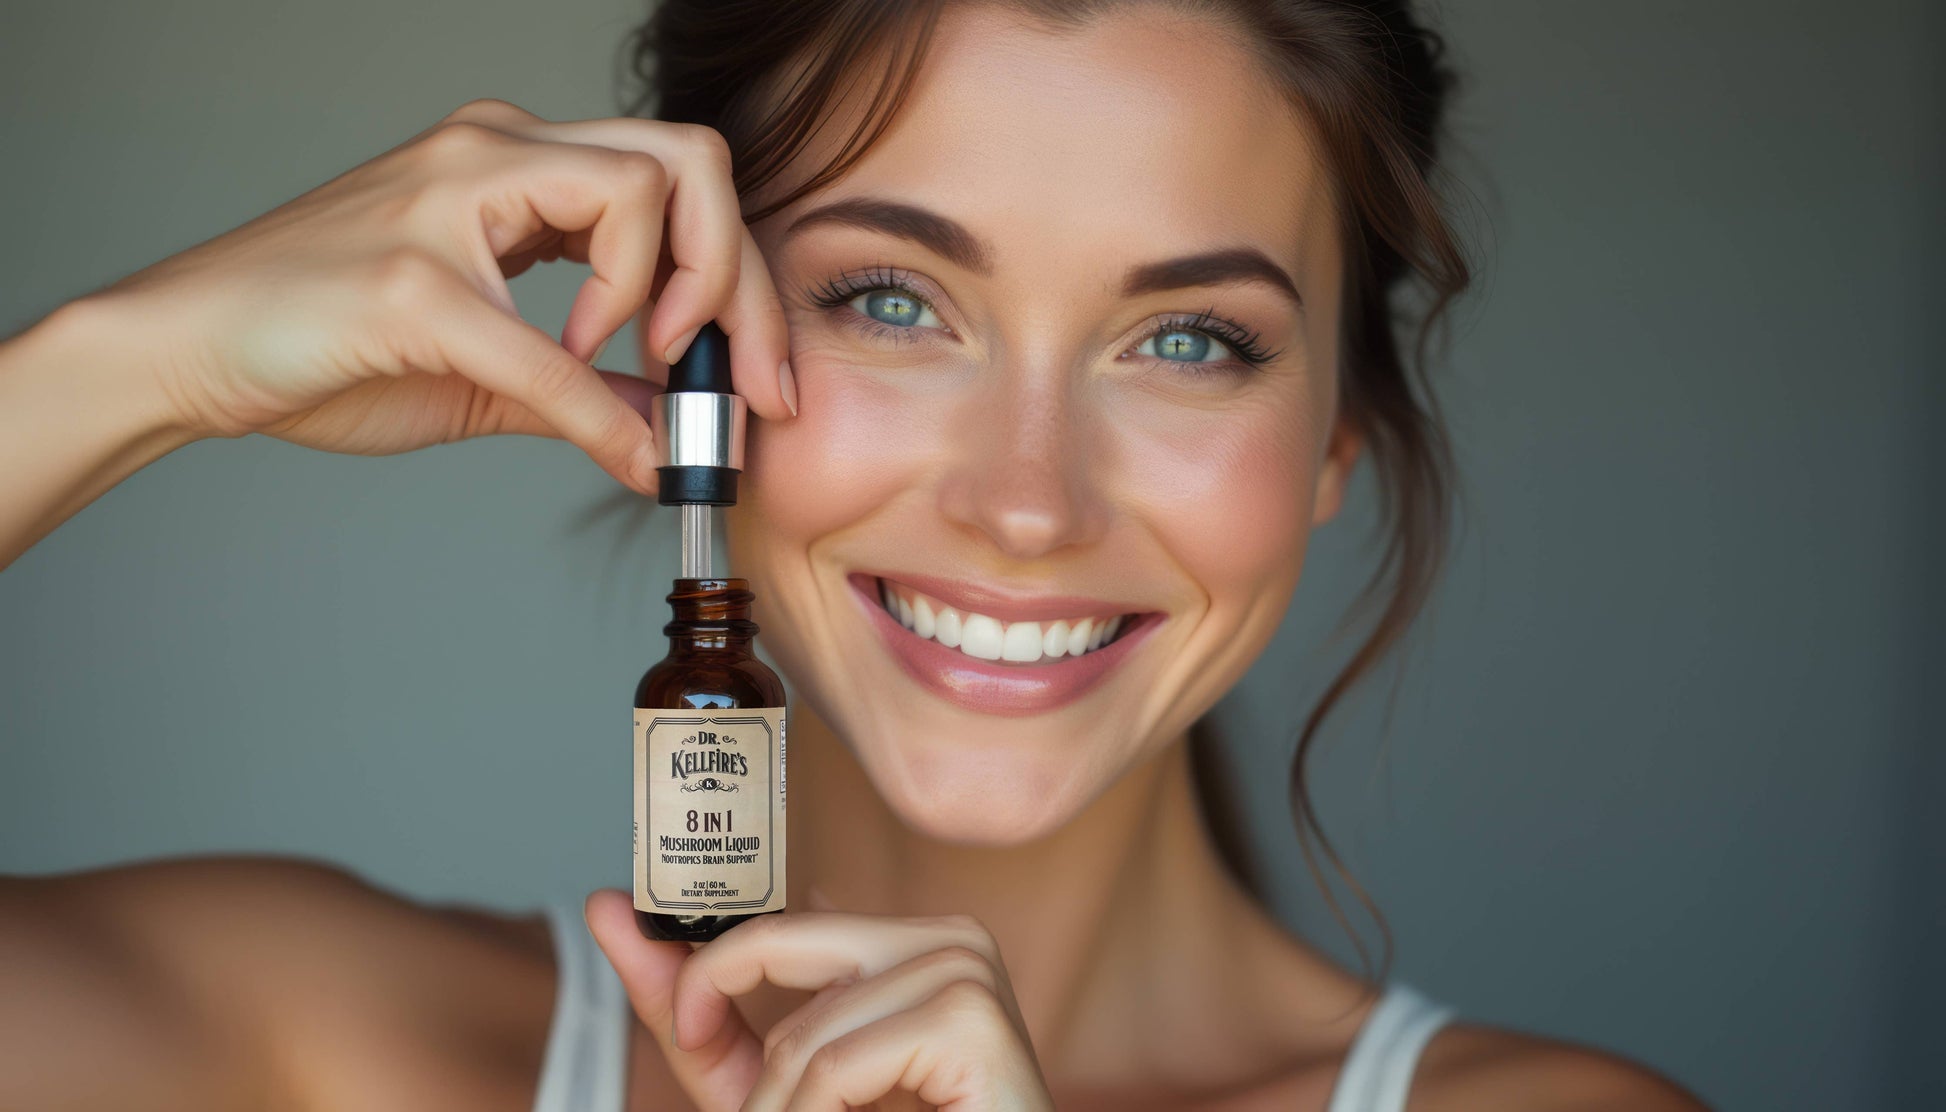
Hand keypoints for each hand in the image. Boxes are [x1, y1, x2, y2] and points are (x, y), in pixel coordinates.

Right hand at [90, 98, 793, 492]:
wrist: (188, 349)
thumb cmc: (327, 347)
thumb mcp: (492, 374)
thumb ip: (588, 387)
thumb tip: (678, 426)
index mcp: (519, 164)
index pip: (683, 178)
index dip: (744, 277)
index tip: (761, 375)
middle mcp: (494, 153)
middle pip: (690, 160)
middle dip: (745, 280)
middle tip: (752, 380)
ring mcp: (450, 199)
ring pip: (639, 189)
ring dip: (675, 295)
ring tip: (645, 368)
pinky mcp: (412, 276)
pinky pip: (543, 340)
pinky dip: (597, 402)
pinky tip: (616, 443)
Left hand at [586, 890, 1056, 1111]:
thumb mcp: (772, 1087)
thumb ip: (696, 1016)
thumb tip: (604, 905)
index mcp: (907, 940)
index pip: (776, 923)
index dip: (708, 965)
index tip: (667, 1000)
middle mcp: (946, 937)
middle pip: (776, 950)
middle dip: (743, 1051)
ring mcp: (966, 970)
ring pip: (804, 1031)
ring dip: (783, 1110)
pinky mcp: (971, 1019)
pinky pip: (837, 1064)